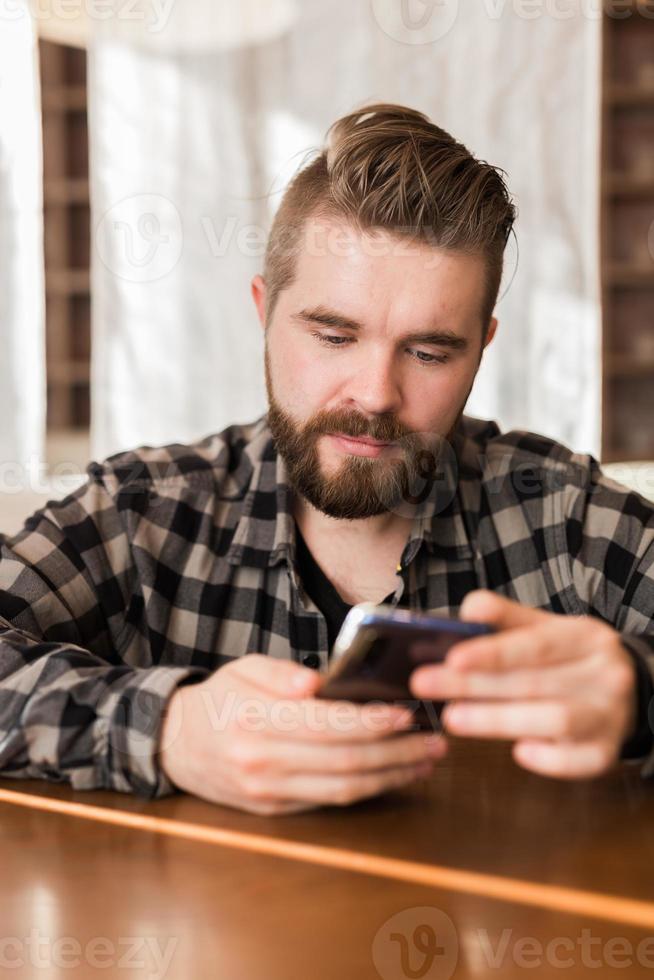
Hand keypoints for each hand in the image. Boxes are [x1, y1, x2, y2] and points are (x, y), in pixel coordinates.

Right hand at [159, 654, 446, 814]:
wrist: (177, 744)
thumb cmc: (220, 698)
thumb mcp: (243, 668)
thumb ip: (281, 673)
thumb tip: (317, 682)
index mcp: (254, 719)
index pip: (325, 724)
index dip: (370, 721)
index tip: (406, 713)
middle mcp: (262, 761)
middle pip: (343, 761)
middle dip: (396, 752)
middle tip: (434, 741)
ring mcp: (268, 791)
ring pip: (343, 789)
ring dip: (391, 776)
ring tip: (425, 760)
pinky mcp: (275, 811)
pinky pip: (330, 802)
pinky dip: (367, 790)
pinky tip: (393, 775)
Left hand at [409, 590, 637, 778]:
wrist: (630, 690)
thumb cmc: (570, 658)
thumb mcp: (546, 628)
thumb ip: (506, 618)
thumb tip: (468, 610)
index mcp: (585, 637)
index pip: (537, 643)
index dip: (494, 652)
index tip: (452, 657)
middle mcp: (603, 675)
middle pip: (534, 682)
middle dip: (474, 686)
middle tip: (425, 684)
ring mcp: (608, 717)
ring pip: (555, 720)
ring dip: (498, 720)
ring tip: (453, 718)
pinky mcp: (607, 754)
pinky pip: (577, 763)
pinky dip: (546, 760)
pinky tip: (516, 751)